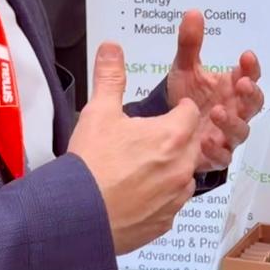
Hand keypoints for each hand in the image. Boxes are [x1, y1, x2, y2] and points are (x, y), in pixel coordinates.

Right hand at [69, 43, 200, 254]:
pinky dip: (160, 196)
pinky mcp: (166, 222)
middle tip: (146, 139)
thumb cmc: (90, 164)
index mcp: (172, 136)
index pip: (190, 112)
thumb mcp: (98, 113)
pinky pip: (172, 202)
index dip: (176, 110)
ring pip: (185, 174)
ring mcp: (176, 198)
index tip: (159, 115)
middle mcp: (182, 167)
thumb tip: (111, 47)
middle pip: (192, 142)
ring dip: (170, 167)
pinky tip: (136, 192)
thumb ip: (110, 77)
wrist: (77, 216)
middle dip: (176, 138)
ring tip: (138, 167)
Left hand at [165, 10, 263, 172]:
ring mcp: (227, 133)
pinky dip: (217, 149)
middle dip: (251, 94)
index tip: (246, 56)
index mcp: (232, 87)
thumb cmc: (188, 95)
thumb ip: (190, 44)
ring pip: (241, 130)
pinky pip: (223, 156)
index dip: (251, 67)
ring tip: (217, 112)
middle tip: (242, 84)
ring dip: (232, 121)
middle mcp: (235, 110)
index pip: (250, 75)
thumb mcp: (185, 68)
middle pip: (254, 104)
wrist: (171, 127)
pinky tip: (206, 140)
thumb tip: (193, 12)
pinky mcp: (216, 154)